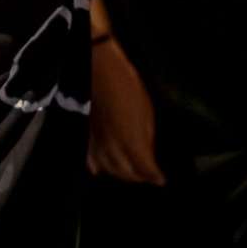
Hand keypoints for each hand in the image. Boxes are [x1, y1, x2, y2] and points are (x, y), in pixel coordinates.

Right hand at [87, 34, 165, 184]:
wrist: (100, 68)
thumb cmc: (126, 85)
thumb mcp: (147, 112)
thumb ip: (146, 137)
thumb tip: (148, 153)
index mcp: (131, 141)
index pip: (144, 169)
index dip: (153, 176)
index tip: (160, 179)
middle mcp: (112, 146)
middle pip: (125, 173)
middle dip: (138, 177)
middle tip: (147, 176)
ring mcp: (96, 141)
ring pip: (107, 168)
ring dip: (119, 173)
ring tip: (129, 173)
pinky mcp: (86, 133)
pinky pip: (89, 157)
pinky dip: (95, 166)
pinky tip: (98, 170)